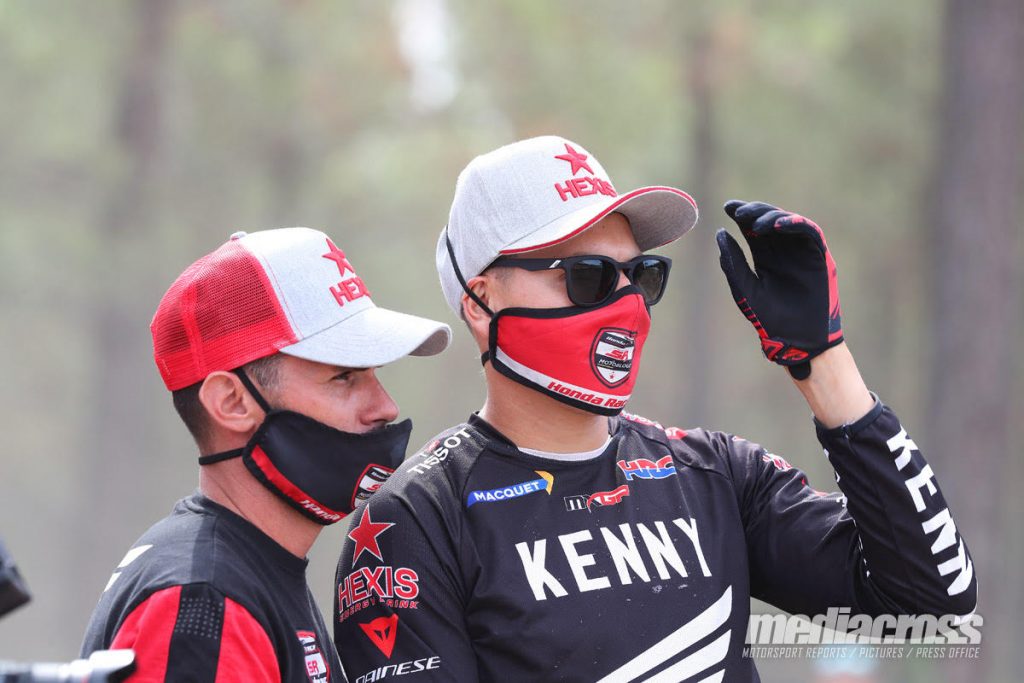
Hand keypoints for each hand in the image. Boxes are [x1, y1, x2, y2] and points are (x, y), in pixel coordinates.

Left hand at [716, 200, 842, 379]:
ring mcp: (801, 252)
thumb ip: (734, 263)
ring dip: (772, 217)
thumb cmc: (771, 319)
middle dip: (754, 212)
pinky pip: (809, 233)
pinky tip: (777, 225)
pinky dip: (795, 224)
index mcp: (765, 258)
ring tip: (756, 222)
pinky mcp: (819, 256)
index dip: (741, 215)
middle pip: (768, 221)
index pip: (752, 229)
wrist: (798, 340)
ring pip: (788, 222)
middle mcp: (783, 252)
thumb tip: (720, 233)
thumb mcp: (746, 289)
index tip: (728, 207)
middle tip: (739, 211)